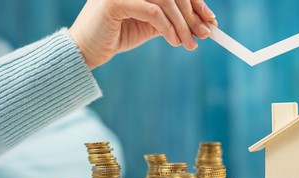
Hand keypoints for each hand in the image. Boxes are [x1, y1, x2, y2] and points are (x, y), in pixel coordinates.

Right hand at [68, 0, 216, 69]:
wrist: (87, 51)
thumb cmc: (118, 36)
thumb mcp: (152, 26)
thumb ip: (173, 20)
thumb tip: (204, 23)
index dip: (196, 2)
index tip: (210, 20)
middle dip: (193, 14)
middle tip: (204, 34)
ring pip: (166, 0)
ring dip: (182, 24)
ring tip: (188, 43)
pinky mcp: (114, 2)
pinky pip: (152, 11)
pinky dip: (167, 27)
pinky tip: (174, 41)